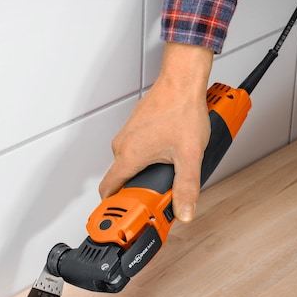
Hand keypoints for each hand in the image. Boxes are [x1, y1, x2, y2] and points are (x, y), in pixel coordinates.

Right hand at [98, 42, 213, 222]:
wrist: (182, 81)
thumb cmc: (181, 109)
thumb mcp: (189, 155)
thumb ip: (186, 187)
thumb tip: (184, 211)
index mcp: (129, 155)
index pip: (107, 189)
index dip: (114, 206)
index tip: (125, 216)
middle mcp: (122, 145)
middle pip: (121, 179)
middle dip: (137, 191)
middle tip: (157, 198)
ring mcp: (127, 135)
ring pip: (129, 164)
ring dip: (143, 173)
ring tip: (166, 173)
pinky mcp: (135, 128)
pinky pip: (135, 151)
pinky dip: (146, 158)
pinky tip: (166, 155)